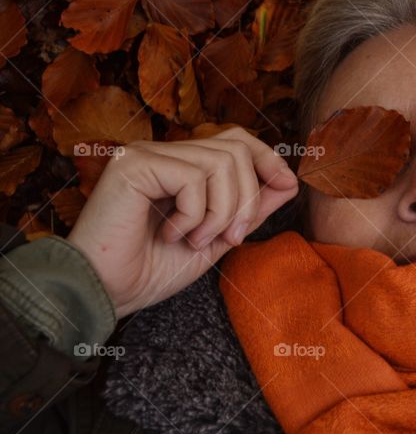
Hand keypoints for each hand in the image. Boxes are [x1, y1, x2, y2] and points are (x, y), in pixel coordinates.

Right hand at [67, 127, 299, 316]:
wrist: (106, 293)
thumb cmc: (151, 270)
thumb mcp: (216, 238)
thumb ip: (249, 208)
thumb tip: (290, 181)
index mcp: (180, 166)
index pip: (236, 140)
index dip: (268, 159)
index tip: (288, 186)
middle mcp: (163, 152)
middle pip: (237, 148)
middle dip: (249, 198)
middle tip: (230, 237)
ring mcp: (147, 154)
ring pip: (223, 162)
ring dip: (222, 212)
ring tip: (196, 240)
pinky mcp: (133, 164)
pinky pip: (194, 177)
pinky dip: (195, 214)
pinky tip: (170, 234)